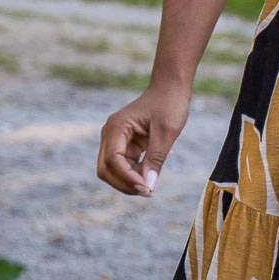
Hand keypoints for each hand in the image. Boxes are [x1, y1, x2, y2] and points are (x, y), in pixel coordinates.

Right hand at [97, 81, 191, 196]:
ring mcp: (116, 139)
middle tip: (148, 192)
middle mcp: (110, 134)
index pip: (113, 161)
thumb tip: (148, 186)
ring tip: (153, 183)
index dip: (127, 178)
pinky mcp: (125, 143)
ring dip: (131, 180)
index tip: (147, 188)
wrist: (171, 87)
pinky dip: (137, 172)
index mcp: (116, 127)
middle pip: (106, 169)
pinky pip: (125, 164)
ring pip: (114, 169)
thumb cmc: (169, 104)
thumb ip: (156, 159)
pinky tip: (154, 169)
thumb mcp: (166, 132)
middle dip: (125, 183)